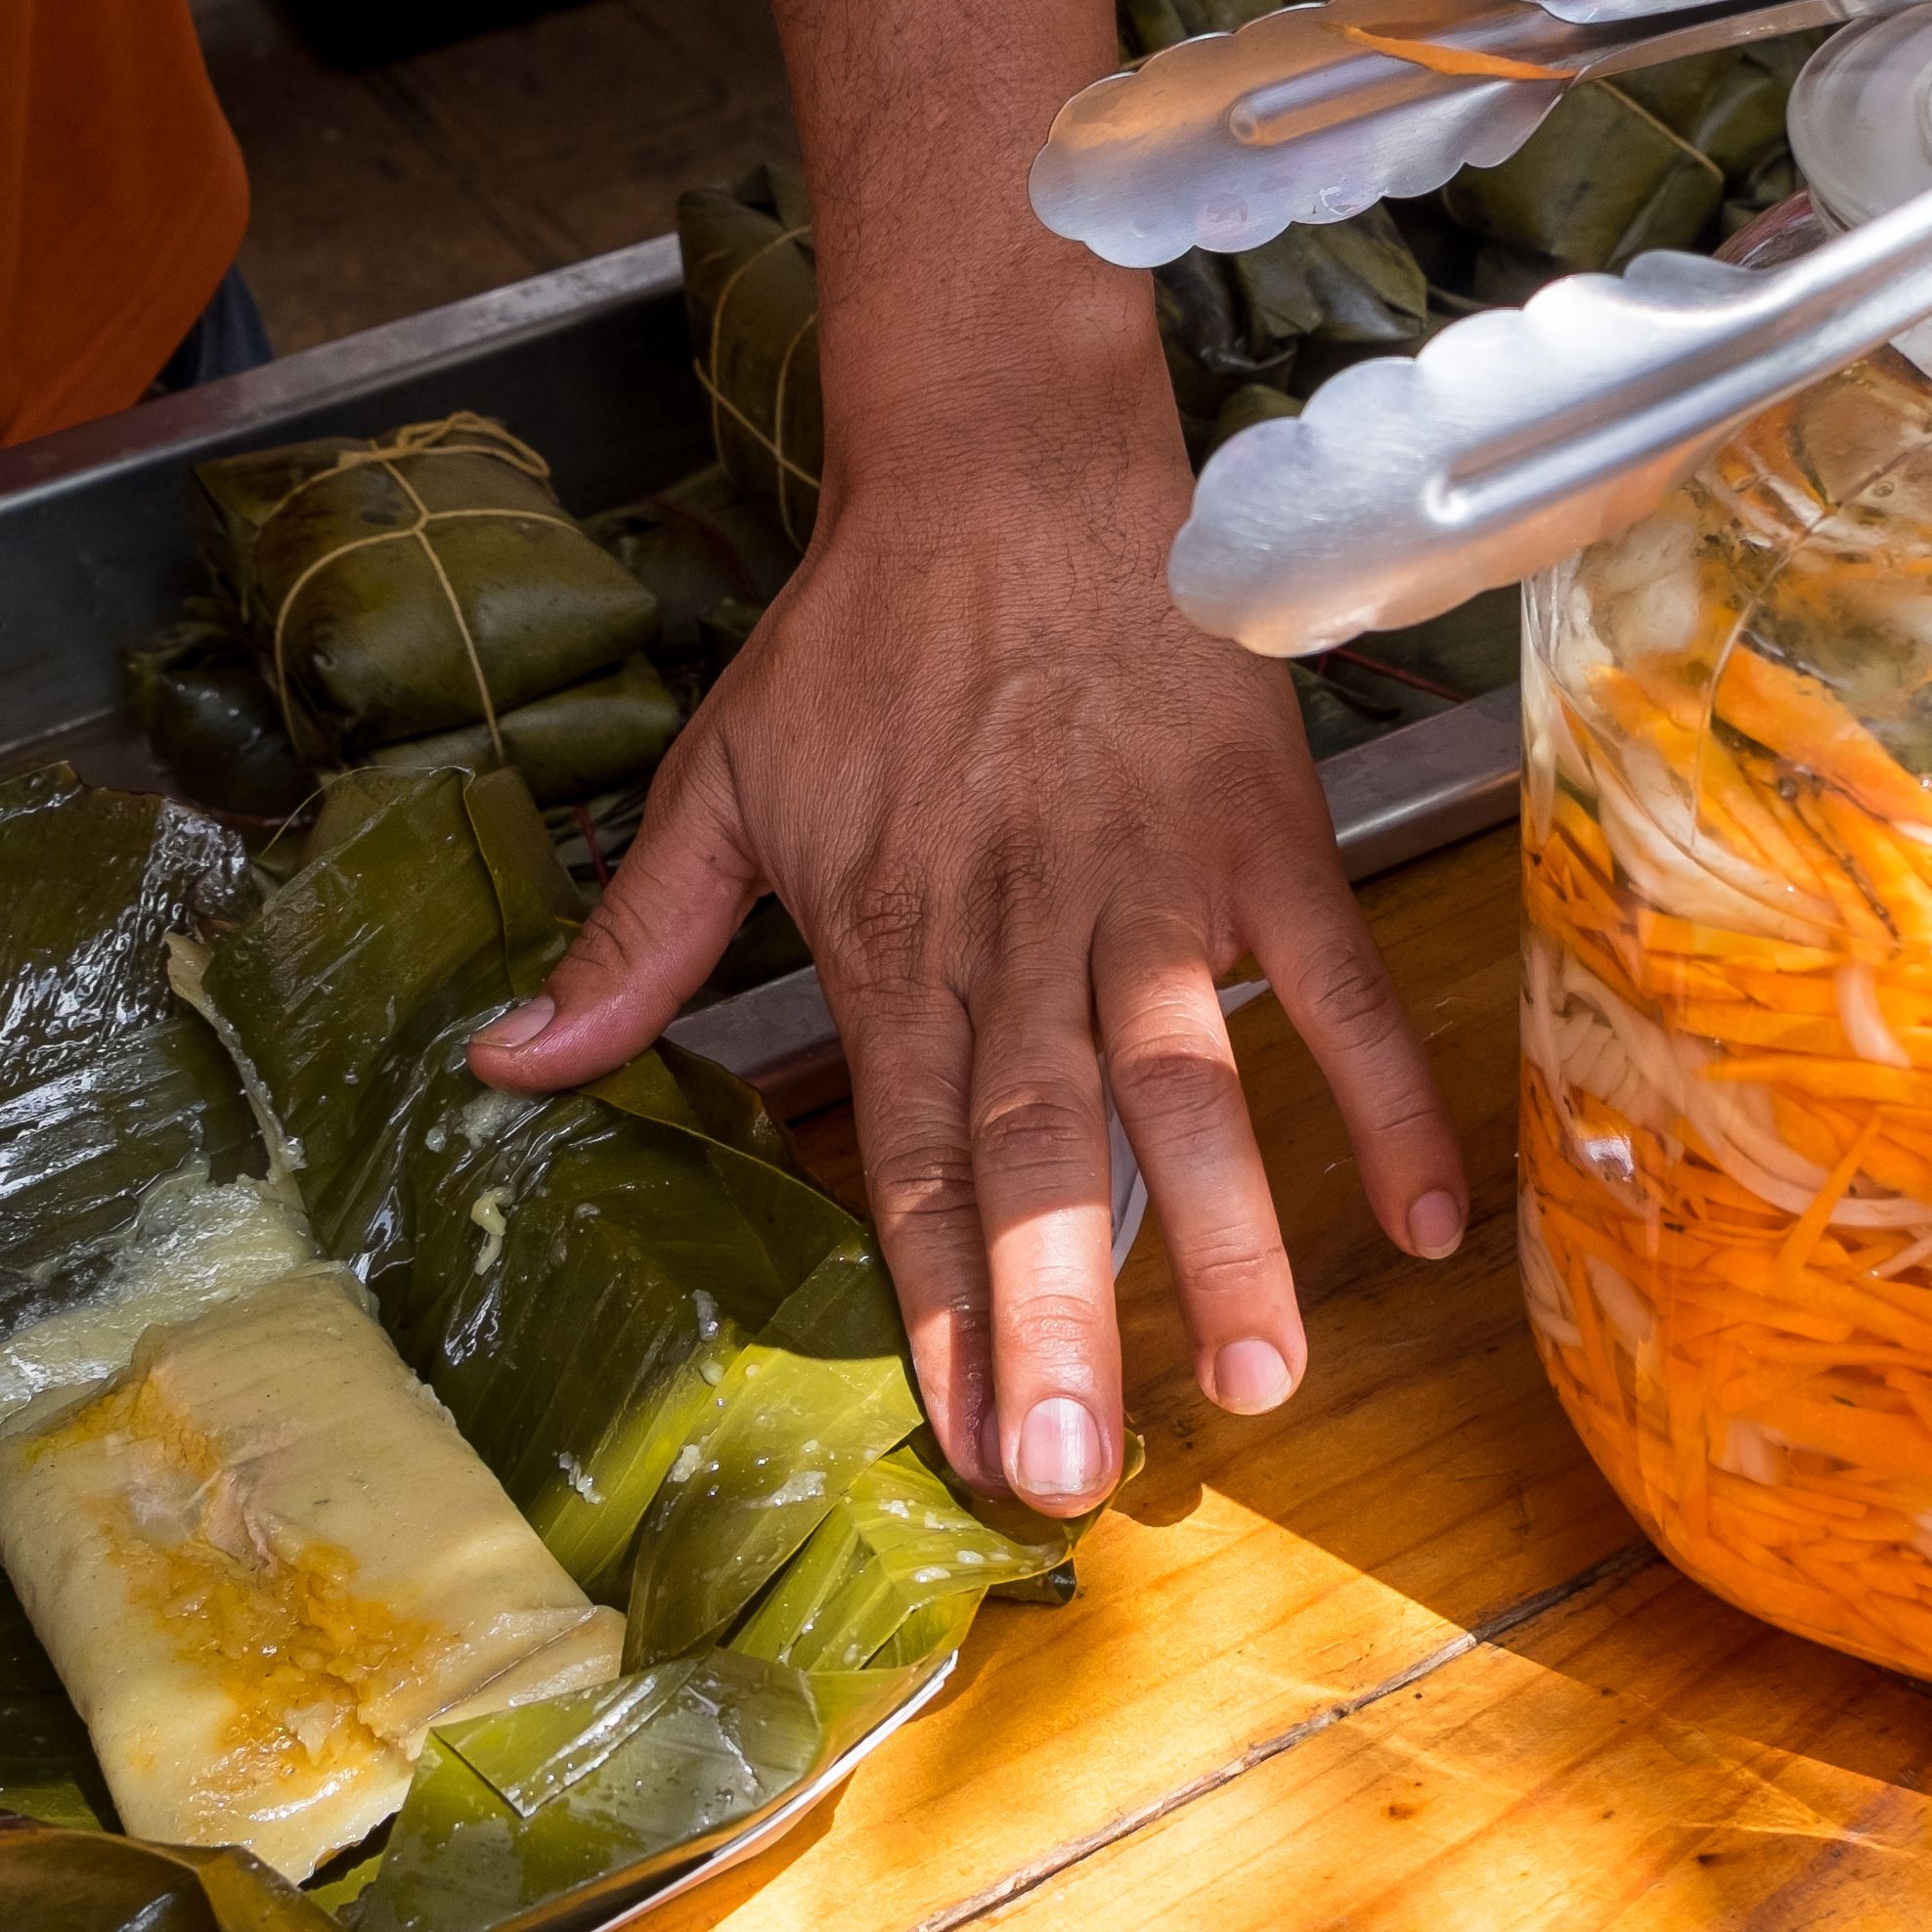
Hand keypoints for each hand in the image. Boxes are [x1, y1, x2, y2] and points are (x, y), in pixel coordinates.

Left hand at [470, 295, 1468, 1512]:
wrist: (1010, 460)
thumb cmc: (867, 632)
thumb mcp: (723, 778)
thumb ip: (635, 942)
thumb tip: (506, 1067)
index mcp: (893, 947)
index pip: (911, 1163)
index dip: (936, 1310)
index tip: (965, 1447)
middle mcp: (1022, 940)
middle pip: (1039, 1157)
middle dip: (1056, 1320)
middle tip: (1079, 1471)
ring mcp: (1151, 893)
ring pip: (1185, 1089)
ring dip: (1225, 1239)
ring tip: (1258, 1383)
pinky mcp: (1259, 836)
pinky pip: (1334, 984)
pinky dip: (1385, 1095)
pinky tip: (1425, 1222)